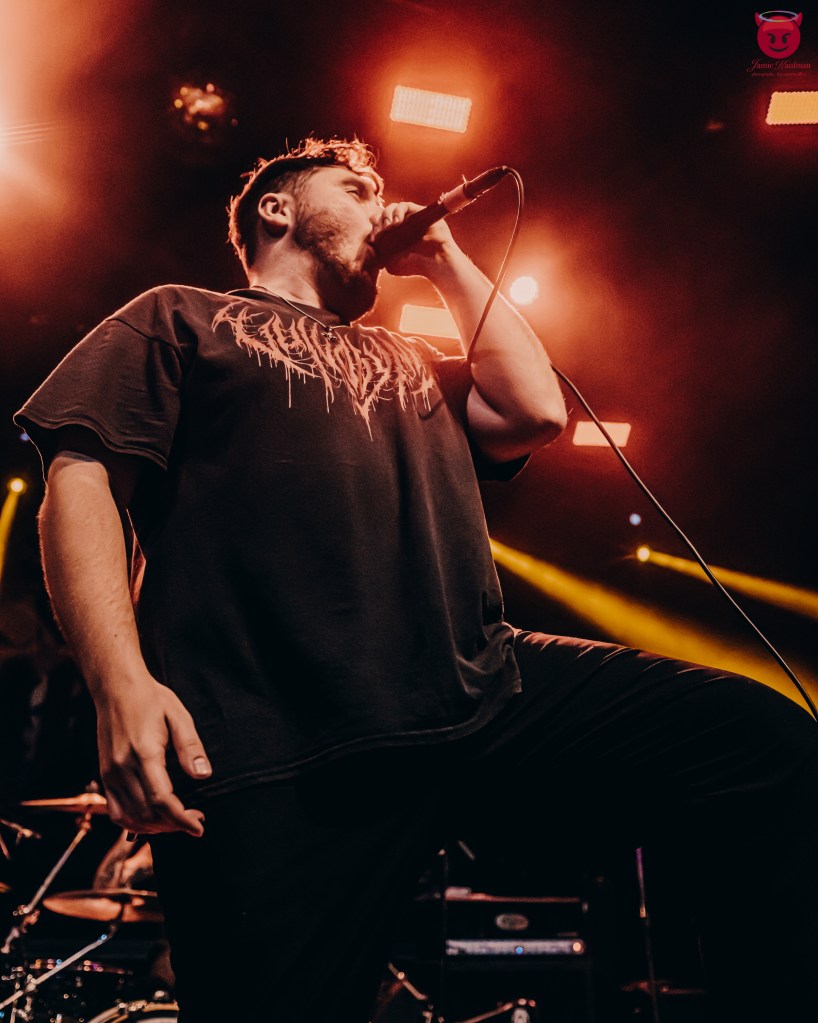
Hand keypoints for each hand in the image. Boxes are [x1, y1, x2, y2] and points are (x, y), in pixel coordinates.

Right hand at [95, 674, 211, 836]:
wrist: (117, 688)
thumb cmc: (151, 699)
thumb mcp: (178, 716)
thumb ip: (191, 748)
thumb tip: (204, 775)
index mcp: (144, 753)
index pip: (162, 799)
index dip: (182, 819)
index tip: (199, 827)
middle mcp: (122, 767)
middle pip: (147, 813)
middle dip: (174, 825)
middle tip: (195, 819)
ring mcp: (110, 773)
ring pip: (131, 816)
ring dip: (155, 827)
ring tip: (177, 821)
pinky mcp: (105, 775)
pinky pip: (116, 810)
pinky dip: (134, 822)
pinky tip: (153, 820)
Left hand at [370, 202, 460, 279]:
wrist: (435, 262)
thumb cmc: (415, 266)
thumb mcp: (391, 264)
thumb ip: (380, 257)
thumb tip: (368, 251)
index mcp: (392, 236)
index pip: (377, 225)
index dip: (373, 229)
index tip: (373, 239)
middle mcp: (400, 225)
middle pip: (382, 215)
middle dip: (378, 222)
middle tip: (380, 233)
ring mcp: (409, 218)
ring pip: (392, 208)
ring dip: (387, 216)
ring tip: (389, 227)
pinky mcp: (418, 212)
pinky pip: (404, 205)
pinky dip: (398, 212)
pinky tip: (397, 223)